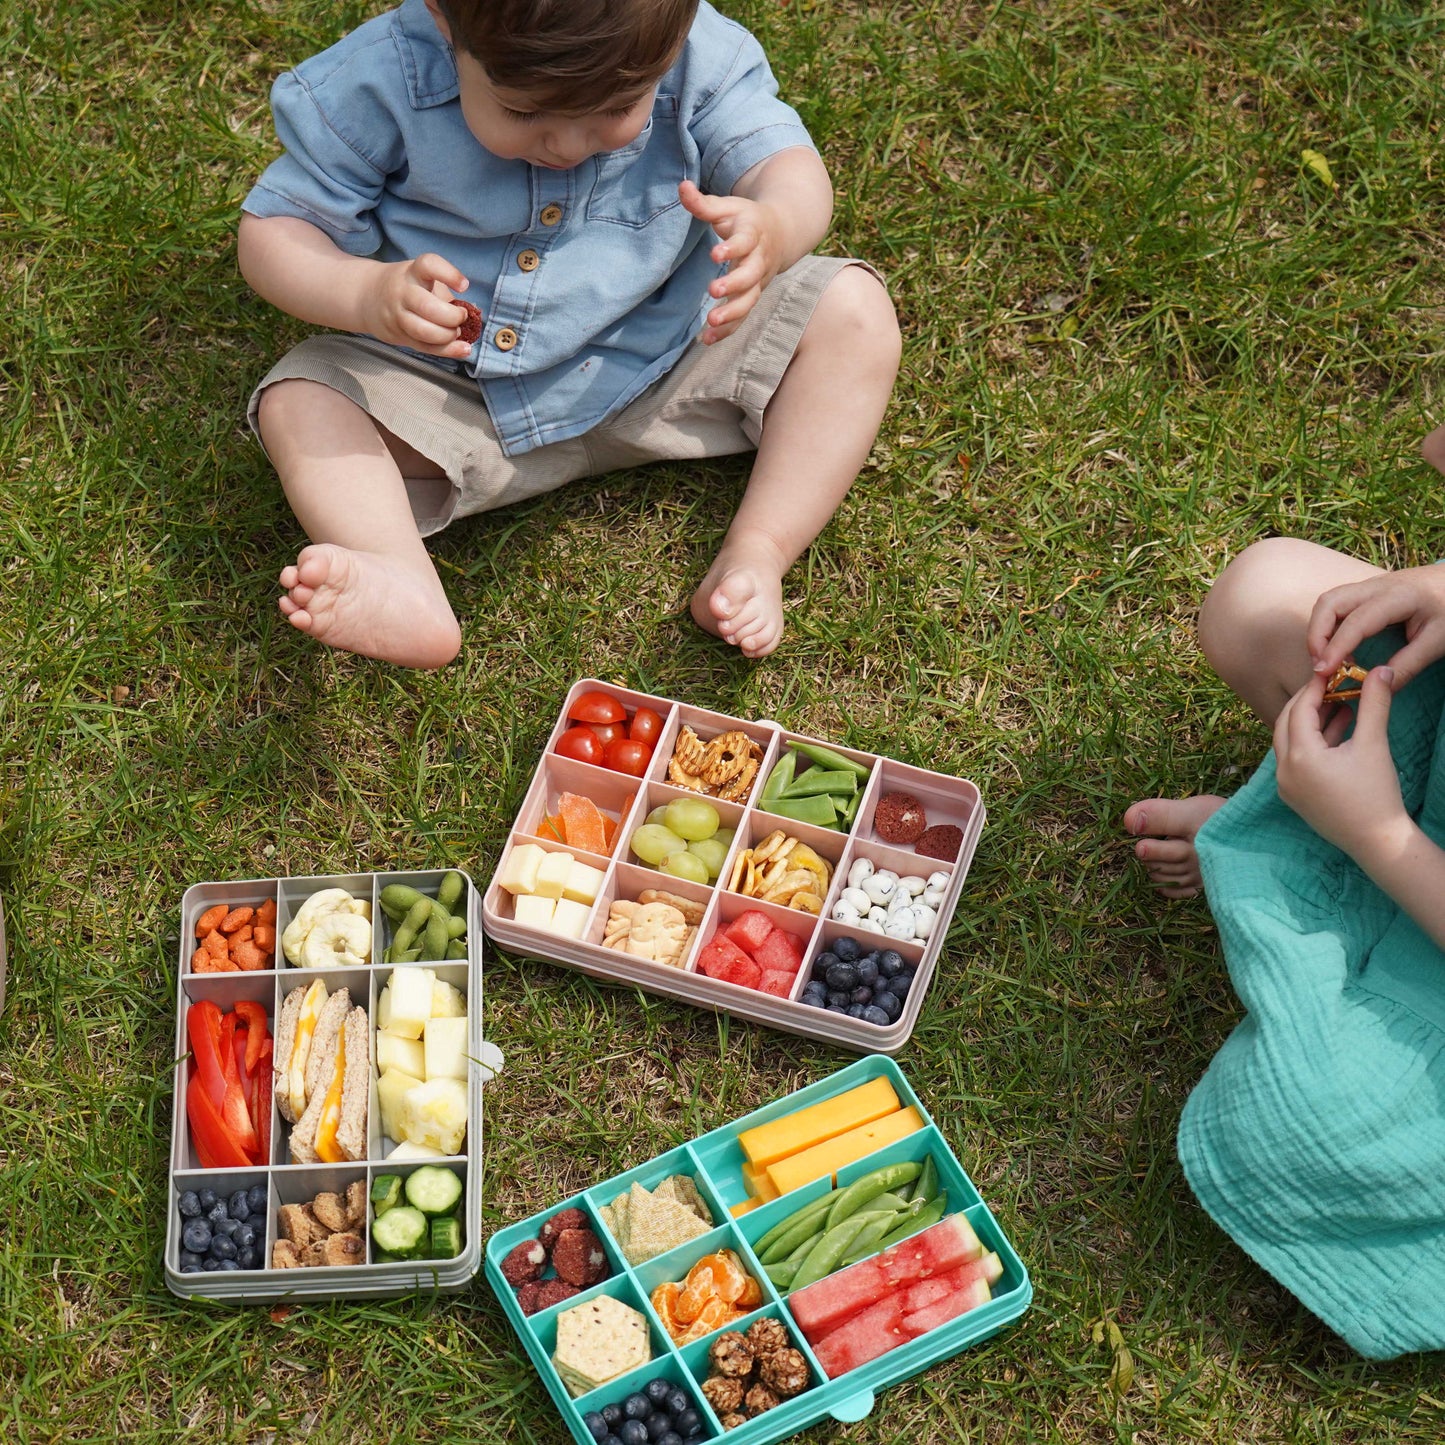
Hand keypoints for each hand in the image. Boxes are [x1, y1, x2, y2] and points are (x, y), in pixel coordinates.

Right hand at [362, 253, 475, 357]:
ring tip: (456, 332)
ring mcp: (398, 315)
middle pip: (428, 306)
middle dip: (452, 317)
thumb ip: (445, 293)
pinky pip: (425, 347)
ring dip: (448, 335)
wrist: (368, 297)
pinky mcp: (400, 335)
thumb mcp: (423, 279)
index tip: (464, 285)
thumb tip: (474, 313)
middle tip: (461, 317)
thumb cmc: (408, 287)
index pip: (428, 265)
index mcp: (413, 272)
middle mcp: (403, 292)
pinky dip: (447, 350)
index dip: (448, 274)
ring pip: (424, 331)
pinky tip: (462, 349)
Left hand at [679, 180, 784, 343]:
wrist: (781, 233)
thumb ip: (703, 203)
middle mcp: (758, 261)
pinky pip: (742, 316)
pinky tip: (708, 339)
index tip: (715, 254)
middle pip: (751, 276)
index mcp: (753, 234)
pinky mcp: (752, 297)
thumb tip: (681, 187)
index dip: (732, 248)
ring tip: (712, 322)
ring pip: (749, 301)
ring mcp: (757, 282)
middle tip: (714, 290)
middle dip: (734, 284)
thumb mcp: (728, 207)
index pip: (745, 242)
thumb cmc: (747, 219)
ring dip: (732, 313)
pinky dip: (728, 329)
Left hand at [1274, 666, 1409, 861]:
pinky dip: (1311, 742)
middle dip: (1307, 702)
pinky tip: (1337, 730)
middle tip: (1331, 687)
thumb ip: (1374, 703)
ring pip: (1290, 741)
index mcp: (1299, 756)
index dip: (1314, 688)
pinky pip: (1295, 759)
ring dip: (1311, 722)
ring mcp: (1286, 785)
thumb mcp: (1374, 744)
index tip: (1330, 673)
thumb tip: (1381, 670)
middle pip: (1287, 723)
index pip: (1299, 710)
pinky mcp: (1293, 795)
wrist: (1376, 841)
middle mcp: (1284, 770)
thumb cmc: (1375, 793)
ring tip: (1340, 705)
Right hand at [1307, 565, 1444, 688]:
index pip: (1356, 622)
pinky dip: (1327, 625)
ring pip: (1328, 601)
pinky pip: (1336, 604)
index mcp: (1398, 597)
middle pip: (1329, 602)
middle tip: (1321, 665)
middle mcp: (1376, 586)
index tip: (1324, 672)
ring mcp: (1369, 586)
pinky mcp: (1367, 591)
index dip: (1335, 648)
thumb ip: (1408, 665)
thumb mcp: (1438, 641)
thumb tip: (1378, 689)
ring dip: (1319, 629)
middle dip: (1316, 635)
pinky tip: (1338, 647)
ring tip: (1326, 658)